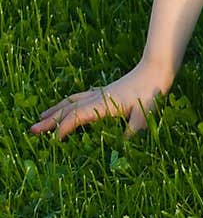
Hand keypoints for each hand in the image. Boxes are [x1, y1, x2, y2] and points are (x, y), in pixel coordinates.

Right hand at [29, 60, 171, 140]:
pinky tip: (65, 105)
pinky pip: (78, 97)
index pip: (76, 117)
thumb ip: (134, 129)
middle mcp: (96, 98)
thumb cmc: (150, 93)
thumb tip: (124, 146)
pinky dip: (67, 103)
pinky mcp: (103, 91)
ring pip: (70, 102)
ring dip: (54, 110)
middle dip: (49, 121)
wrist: (154, 71)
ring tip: (40, 117)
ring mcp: (98, 94)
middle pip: (67, 109)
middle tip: (32, 130)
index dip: (64, 128)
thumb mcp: (144, 115)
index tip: (54, 140)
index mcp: (102, 104)